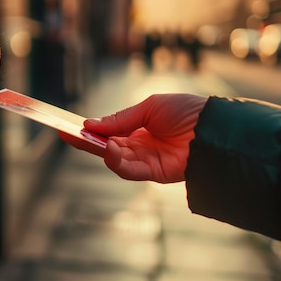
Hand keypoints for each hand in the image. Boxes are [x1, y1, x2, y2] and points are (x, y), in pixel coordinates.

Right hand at [63, 93, 207, 182]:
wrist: (214, 126)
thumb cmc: (187, 111)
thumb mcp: (150, 107)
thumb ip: (121, 119)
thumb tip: (91, 124)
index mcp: (138, 128)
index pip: (107, 131)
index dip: (88, 130)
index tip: (67, 126)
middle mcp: (139, 145)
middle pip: (105, 147)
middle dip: (85, 142)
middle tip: (66, 134)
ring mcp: (146, 160)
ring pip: (115, 160)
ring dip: (101, 151)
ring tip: (92, 140)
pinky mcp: (154, 173)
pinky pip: (130, 170)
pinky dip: (116, 162)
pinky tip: (110, 149)